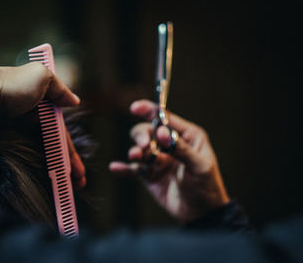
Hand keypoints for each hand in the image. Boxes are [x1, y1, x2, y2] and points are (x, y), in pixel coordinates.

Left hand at [0, 63, 85, 188]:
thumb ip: (59, 88)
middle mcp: (27, 122)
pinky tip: (40, 185)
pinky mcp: (2, 145)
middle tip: (74, 188)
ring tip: (61, 192)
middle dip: (65, 169)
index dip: (70, 154)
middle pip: (50, 150)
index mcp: (39, 108)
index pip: (59, 135)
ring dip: (51, 175)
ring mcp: (14, 135)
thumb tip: (75, 100)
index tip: (78, 173)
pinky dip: (33, 174)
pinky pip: (22, 162)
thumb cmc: (10, 84)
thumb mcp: (40, 76)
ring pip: (38, 158)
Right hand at [109, 99, 229, 221]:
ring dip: (136, 151)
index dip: (149, 111)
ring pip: (140, 150)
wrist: (202, 214)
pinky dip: (124, 168)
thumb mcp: (199, 166)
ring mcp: (158, 160)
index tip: (135, 108)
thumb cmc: (207, 186)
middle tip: (143, 146)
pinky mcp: (149, 175)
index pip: (165, 118)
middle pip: (147, 132)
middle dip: (142, 136)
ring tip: (135, 157)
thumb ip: (181, 149)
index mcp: (186, 136)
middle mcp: (169, 145)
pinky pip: (133, 169)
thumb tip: (162, 132)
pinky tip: (115, 168)